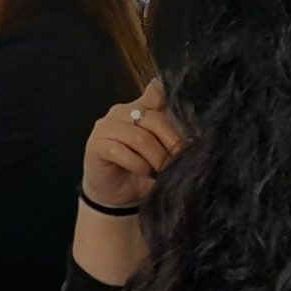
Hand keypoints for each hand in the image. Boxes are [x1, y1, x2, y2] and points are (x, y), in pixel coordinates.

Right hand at [83, 82, 182, 210]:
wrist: (116, 196)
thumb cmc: (142, 171)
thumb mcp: (162, 151)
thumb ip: (173, 134)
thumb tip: (195, 126)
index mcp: (139, 109)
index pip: (154, 94)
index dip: (166, 95)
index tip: (182, 104)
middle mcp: (120, 113)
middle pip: (153, 118)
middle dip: (172, 143)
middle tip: (179, 161)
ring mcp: (105, 128)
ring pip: (139, 137)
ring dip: (156, 158)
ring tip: (161, 171)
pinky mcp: (96, 146)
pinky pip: (121, 152)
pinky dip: (137, 165)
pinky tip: (142, 173)